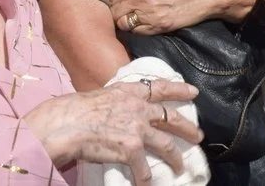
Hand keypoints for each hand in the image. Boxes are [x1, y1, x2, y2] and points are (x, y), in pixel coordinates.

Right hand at [26, 79, 201, 183]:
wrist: (66, 124)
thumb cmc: (76, 110)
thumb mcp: (102, 96)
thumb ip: (118, 101)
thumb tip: (122, 108)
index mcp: (130, 92)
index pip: (161, 88)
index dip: (179, 89)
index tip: (194, 91)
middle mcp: (138, 108)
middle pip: (170, 118)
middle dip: (187, 128)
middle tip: (197, 135)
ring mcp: (137, 128)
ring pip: (167, 145)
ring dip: (175, 157)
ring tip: (180, 165)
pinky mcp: (132, 149)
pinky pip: (144, 169)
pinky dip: (146, 179)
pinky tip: (146, 183)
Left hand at [110, 0, 215, 34]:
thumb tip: (122, 3)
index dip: (114, 7)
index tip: (118, 12)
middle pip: (114, 12)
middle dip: (116, 18)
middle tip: (125, 21)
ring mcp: (148, 12)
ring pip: (123, 24)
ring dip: (127, 27)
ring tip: (136, 26)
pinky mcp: (158, 25)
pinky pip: (138, 33)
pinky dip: (139, 33)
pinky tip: (148, 29)